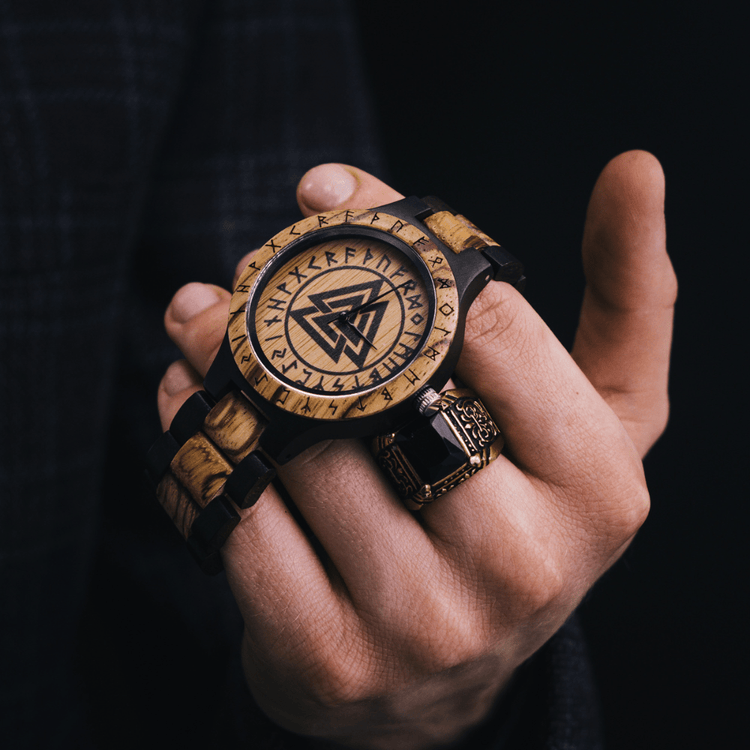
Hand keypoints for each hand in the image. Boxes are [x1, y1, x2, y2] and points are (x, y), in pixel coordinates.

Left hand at [157, 155, 674, 748]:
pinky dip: (199, 452)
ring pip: (300, 455)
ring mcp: (425, 623)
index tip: (326, 194)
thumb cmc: (520, 519)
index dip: (397, 242)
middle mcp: (521, 563)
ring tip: (200, 331)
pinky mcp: (331, 661)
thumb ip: (629, 304)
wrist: (444, 676)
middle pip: (382, 392)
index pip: (489, 327)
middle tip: (239, 278)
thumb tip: (637, 167)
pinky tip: (191, 412)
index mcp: (598, 485)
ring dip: (226, 373)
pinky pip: (243, 526)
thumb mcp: (601, 421)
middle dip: (290, 312)